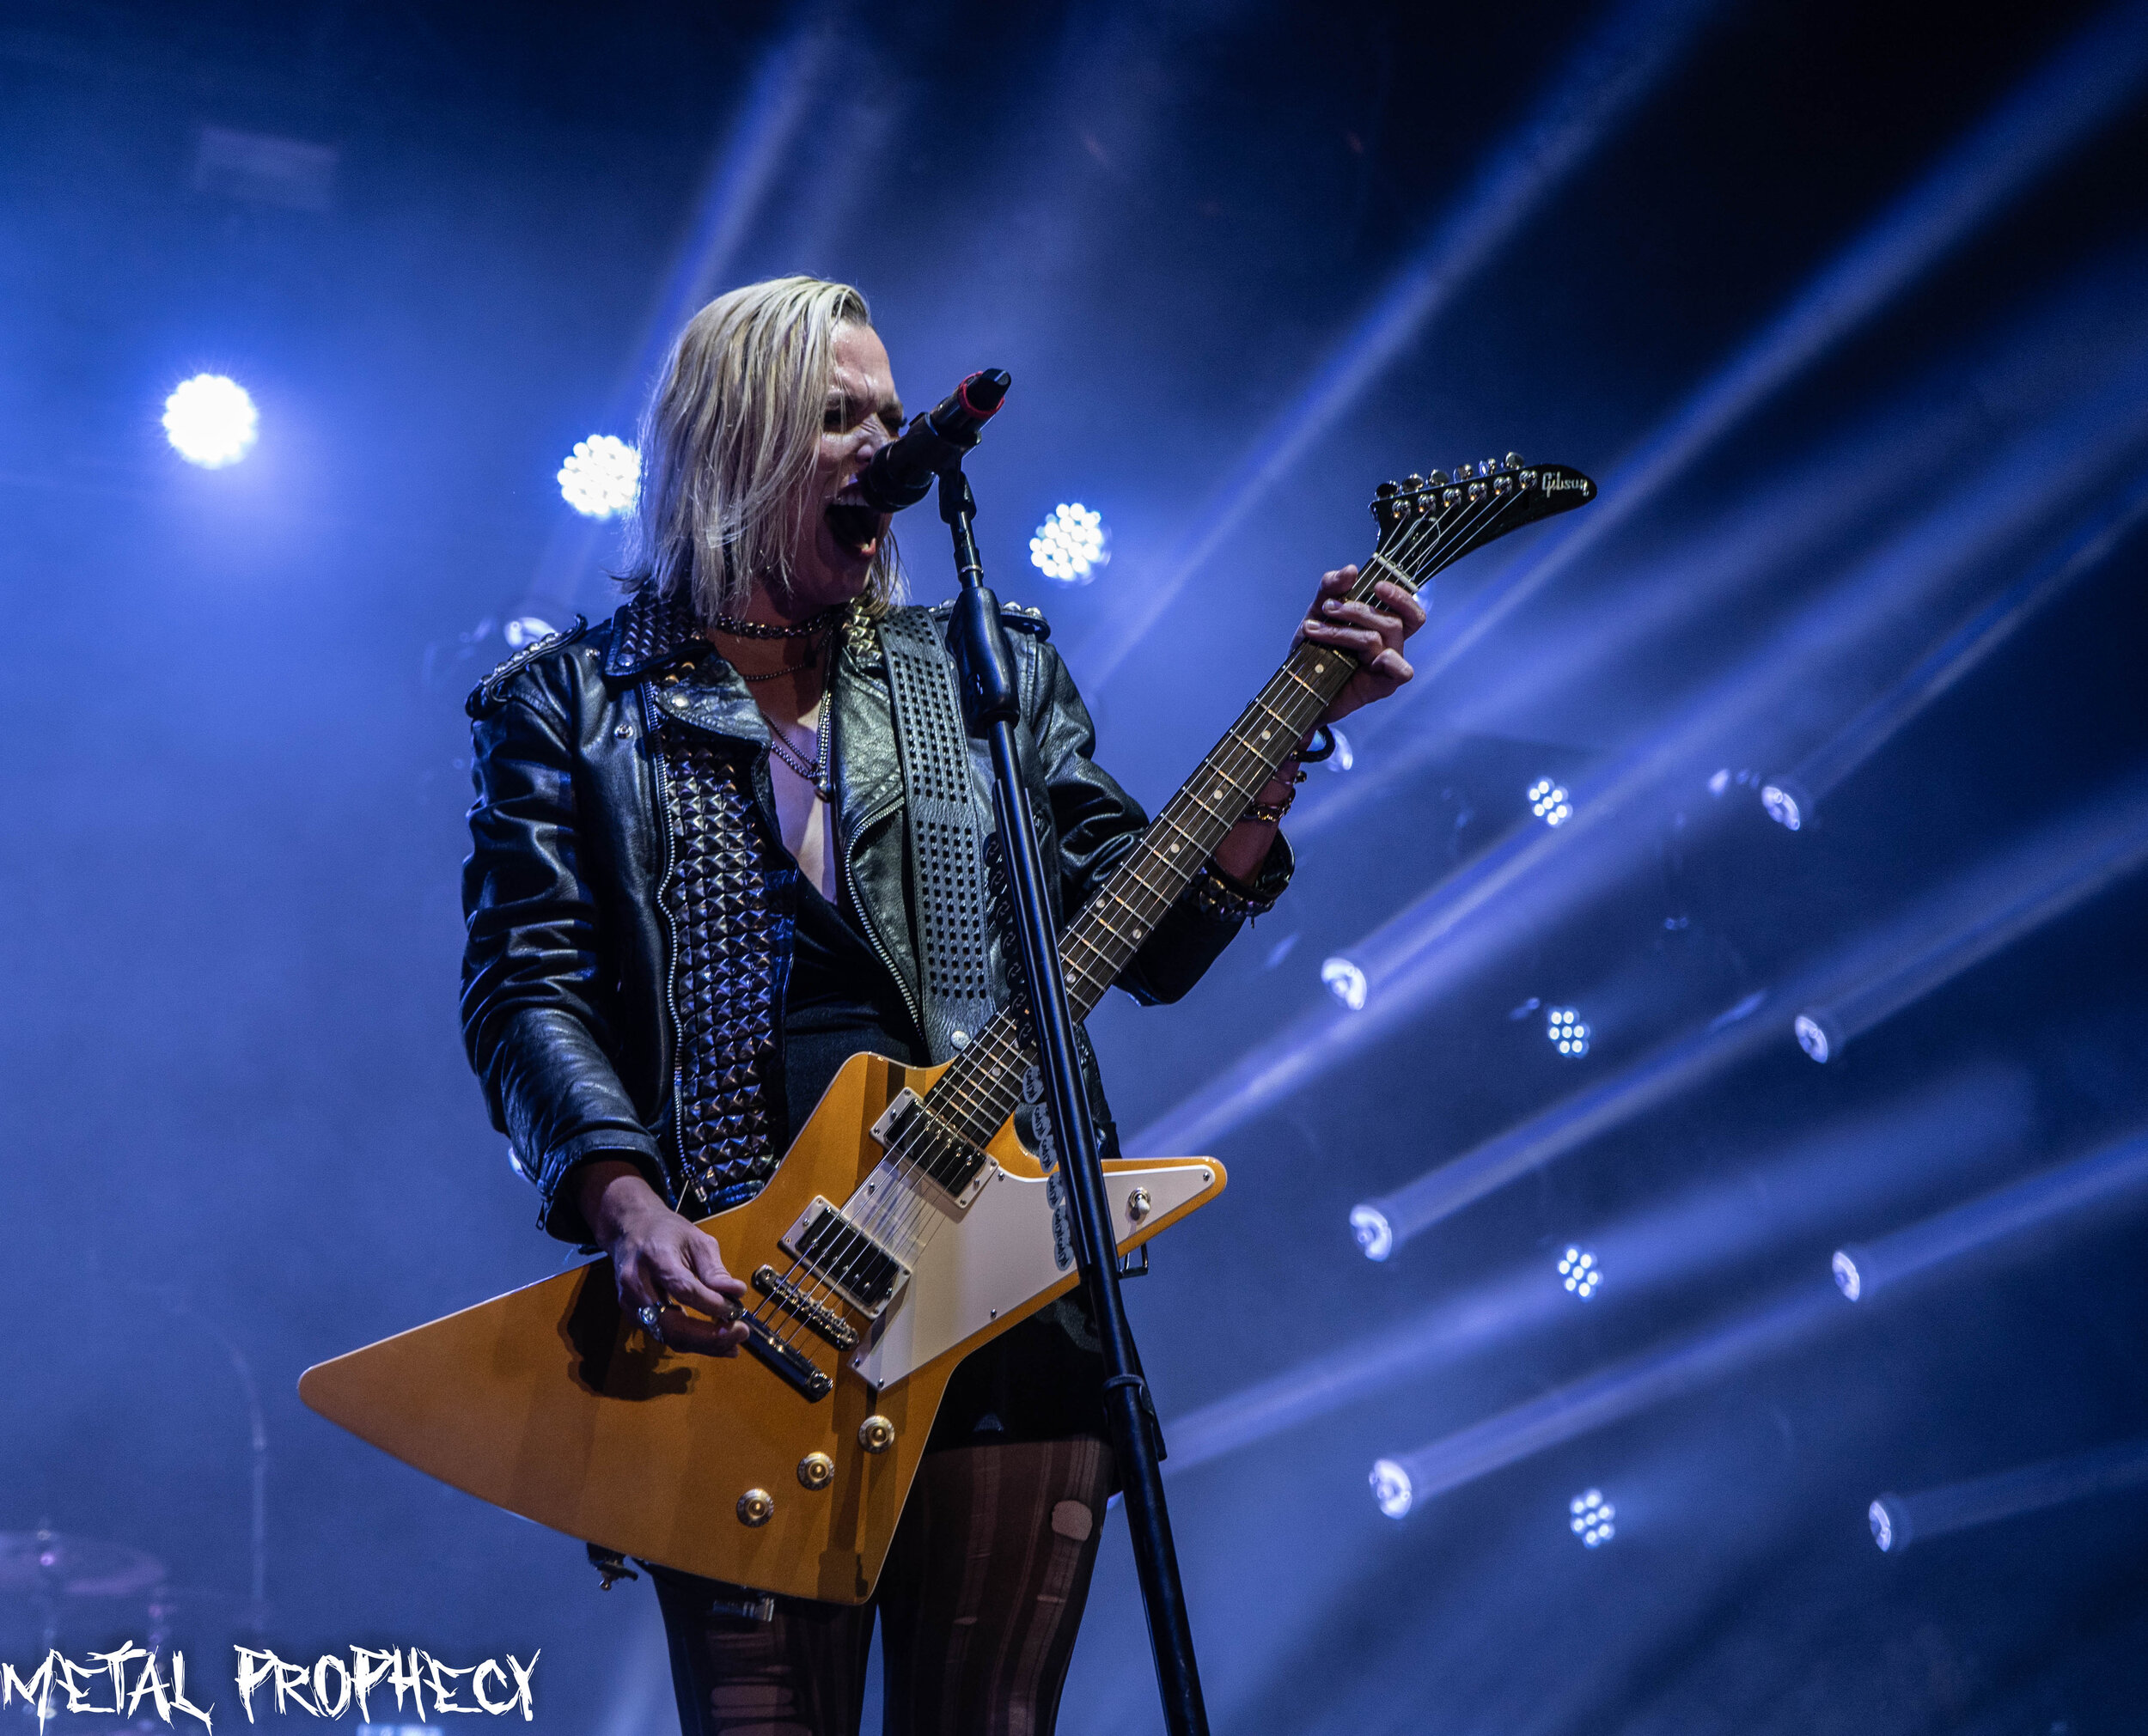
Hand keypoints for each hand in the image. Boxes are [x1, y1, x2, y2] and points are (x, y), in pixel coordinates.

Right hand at [576, 1160, 750, 1356]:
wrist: (628, 1230)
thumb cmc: (665, 1232)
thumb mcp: (695, 1240)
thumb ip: (714, 1269)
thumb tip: (736, 1293)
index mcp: (655, 1258)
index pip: (683, 1289)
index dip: (711, 1304)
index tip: (736, 1310)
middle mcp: (637, 1285)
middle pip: (672, 1324)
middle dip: (709, 1336)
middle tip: (741, 1333)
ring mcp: (630, 1304)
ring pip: (668, 1336)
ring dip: (703, 1344)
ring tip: (733, 1343)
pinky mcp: (632, 1317)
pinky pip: (664, 1335)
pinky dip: (691, 1341)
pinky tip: (714, 1340)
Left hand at [1295, 565, 1427, 723]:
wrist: (1296, 686)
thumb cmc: (1312, 650)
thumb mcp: (1316, 613)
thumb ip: (1330, 589)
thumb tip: (1351, 570)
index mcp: (1381, 625)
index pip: (1408, 608)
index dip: (1401, 596)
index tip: (1377, 585)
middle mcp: (1389, 644)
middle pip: (1393, 621)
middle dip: (1357, 611)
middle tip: (1327, 609)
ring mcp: (1387, 665)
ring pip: (1380, 639)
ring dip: (1345, 632)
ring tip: (1313, 630)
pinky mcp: (1383, 686)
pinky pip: (1401, 671)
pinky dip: (1389, 661)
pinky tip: (1366, 659)